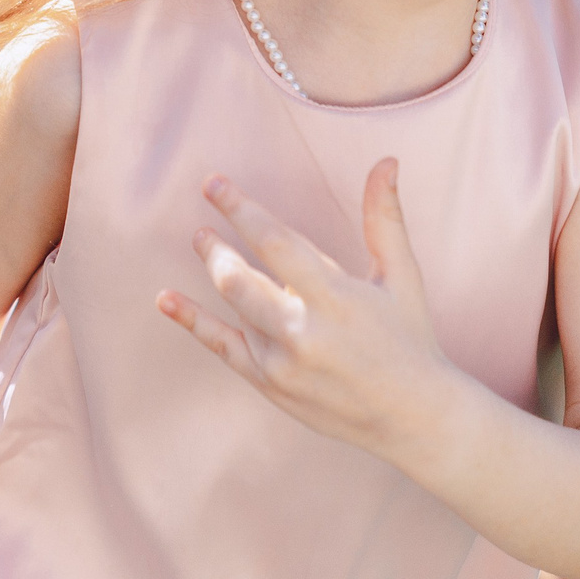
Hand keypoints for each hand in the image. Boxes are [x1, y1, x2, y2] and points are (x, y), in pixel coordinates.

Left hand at [156, 161, 459, 458]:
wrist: (415, 419)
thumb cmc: (410, 338)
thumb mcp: (402, 276)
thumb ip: (384, 217)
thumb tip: (386, 159)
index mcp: (337, 299)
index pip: (275, 244)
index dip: (240, 210)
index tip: (214, 184)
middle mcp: (305, 332)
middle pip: (240, 281)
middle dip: (216, 247)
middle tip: (204, 222)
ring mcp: (284, 363)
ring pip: (234, 308)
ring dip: (216, 271)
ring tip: (203, 242)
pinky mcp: (272, 385)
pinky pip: (222, 347)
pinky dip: (192, 321)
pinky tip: (164, 299)